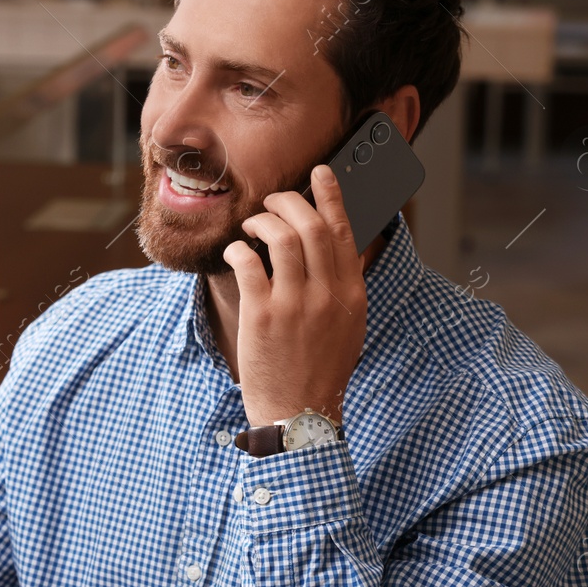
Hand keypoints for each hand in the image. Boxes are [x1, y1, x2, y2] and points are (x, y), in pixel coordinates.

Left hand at [221, 164, 367, 427]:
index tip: (320, 172)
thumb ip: (343, 284)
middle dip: (288, 201)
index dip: (331, 196)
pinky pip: (249, 263)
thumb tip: (337, 244)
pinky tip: (236, 252)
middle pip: (310, 225)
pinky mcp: (262, 316)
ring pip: (280, 237)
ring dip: (261, 221)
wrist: (298, 414)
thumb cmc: (320, 368)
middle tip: (273, 201)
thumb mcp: (348, 325)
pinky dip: (239, 249)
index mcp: (351, 294)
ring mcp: (294, 305)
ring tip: (252, 227)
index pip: (344, 231)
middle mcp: (327, 295)